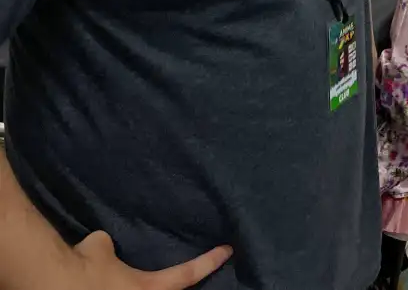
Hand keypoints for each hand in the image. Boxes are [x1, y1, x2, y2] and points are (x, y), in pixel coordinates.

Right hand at [75, 231, 231, 289]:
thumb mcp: (100, 246)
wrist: (56, 286)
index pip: (188, 274)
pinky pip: (115, 289)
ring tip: (129, 275)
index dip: (210, 261)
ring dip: (140, 284)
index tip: (228, 250)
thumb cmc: (85, 268)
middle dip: (180, 283)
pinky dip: (107, 283)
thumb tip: (105, 245)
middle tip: (194, 269)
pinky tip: (98, 277)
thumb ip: (109, 247)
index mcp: (149, 289)